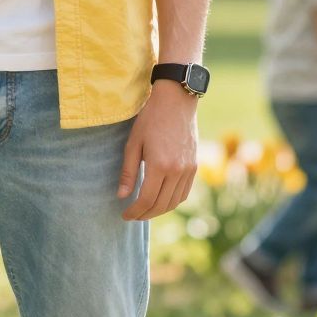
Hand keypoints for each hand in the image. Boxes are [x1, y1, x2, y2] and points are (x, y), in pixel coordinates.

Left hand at [119, 83, 198, 220]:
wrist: (176, 101)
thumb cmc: (150, 119)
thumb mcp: (133, 143)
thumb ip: (128, 172)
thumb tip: (122, 196)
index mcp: (159, 165)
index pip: (147, 199)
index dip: (135, 211)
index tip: (125, 215)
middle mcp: (177, 170)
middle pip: (161, 205)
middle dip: (145, 214)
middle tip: (133, 215)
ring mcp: (188, 169)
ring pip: (174, 202)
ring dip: (159, 210)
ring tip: (145, 210)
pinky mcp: (194, 166)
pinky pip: (184, 193)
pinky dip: (172, 201)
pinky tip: (161, 199)